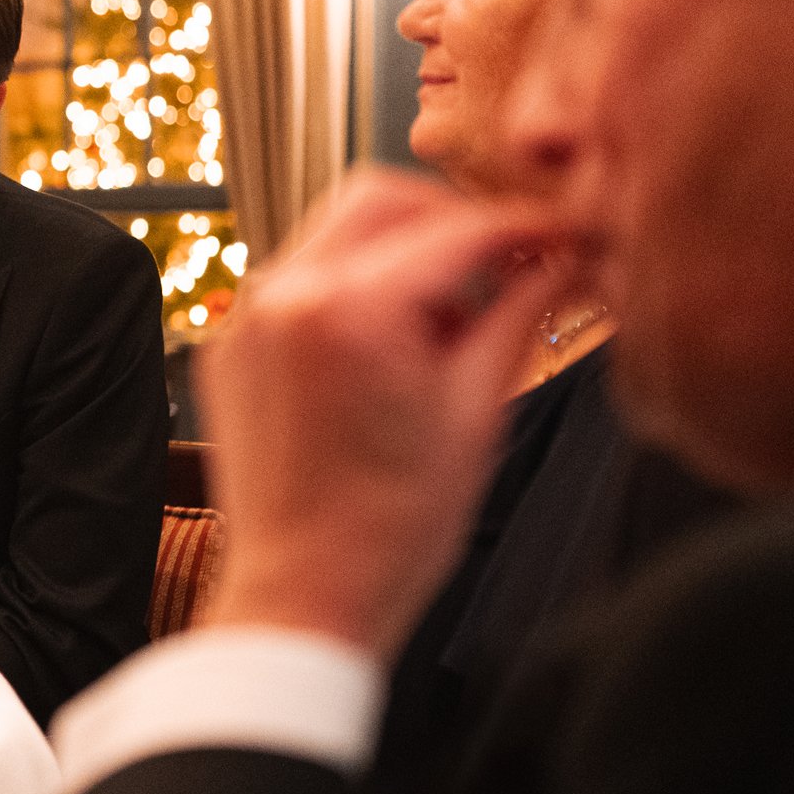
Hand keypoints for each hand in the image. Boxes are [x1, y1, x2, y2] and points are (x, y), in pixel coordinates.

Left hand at [198, 168, 572, 659]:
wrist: (303, 594)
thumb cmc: (392, 528)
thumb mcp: (477, 413)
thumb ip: (519, 316)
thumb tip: (561, 261)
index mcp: (348, 309)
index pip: (455, 229)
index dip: (522, 227)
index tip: (562, 234)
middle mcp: (283, 295)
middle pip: (381, 199)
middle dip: (452, 219)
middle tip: (510, 259)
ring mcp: (247, 317)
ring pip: (335, 233)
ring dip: (401, 250)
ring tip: (455, 315)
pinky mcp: (230, 344)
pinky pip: (298, 281)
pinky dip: (352, 287)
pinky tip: (396, 343)